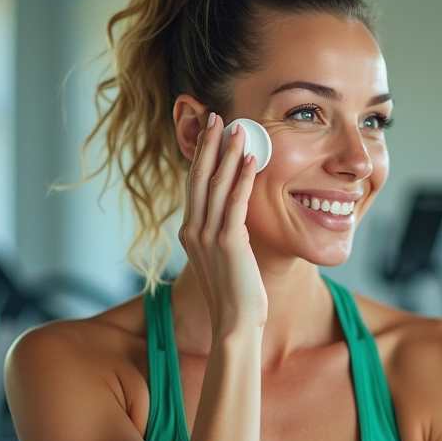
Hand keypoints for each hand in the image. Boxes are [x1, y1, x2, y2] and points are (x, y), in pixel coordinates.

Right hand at [179, 113, 267, 332]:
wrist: (234, 325)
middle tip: (215, 116)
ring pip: (215, 185)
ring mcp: (208, 236)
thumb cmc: (236, 296)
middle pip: (198, 177)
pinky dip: (242, 177)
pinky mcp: (228, 243)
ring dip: (227, 153)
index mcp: (190, 233)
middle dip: (208, 144)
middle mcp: (193, 231)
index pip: (194, 186)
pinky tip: (251, 158)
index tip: (209, 132)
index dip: (201, 156)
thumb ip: (224, 236)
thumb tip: (233, 221)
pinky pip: (234, 202)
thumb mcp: (223, 260)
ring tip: (238, 128)